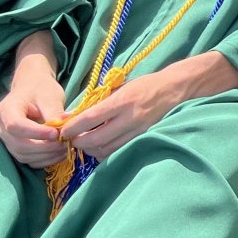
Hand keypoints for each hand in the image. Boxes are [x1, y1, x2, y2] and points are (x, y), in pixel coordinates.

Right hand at [0, 50, 66, 167]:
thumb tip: (64, 129)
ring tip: (66, 148)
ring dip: (46, 155)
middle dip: (44, 147)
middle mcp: (0, 126)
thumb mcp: (49, 96)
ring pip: (22, 155)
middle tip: (66, 143)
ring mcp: (5, 139)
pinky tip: (59, 153)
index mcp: (6, 109)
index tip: (56, 133)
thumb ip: (54, 113)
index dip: (36, 133)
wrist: (32, 89)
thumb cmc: (41, 90)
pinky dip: (44, 159)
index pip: (15, 126)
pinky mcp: (14, 147)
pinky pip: (26, 159)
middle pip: (18, 144)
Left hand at [56, 51, 237, 161]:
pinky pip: (118, 152)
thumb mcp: (121, 87)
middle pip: (96, 139)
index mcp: (122, 101)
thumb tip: (76, 115)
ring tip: (85, 142)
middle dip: (79, 142)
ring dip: (91, 149)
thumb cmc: (144, 85)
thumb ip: (101, 102)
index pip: (90, 118)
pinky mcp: (143, 138)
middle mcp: (130, 118)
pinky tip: (101, 146)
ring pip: (106, 149)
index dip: (73, 127)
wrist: (174, 89)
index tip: (63, 130)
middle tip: (72, 139)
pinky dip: (105, 152)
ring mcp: (138, 130)